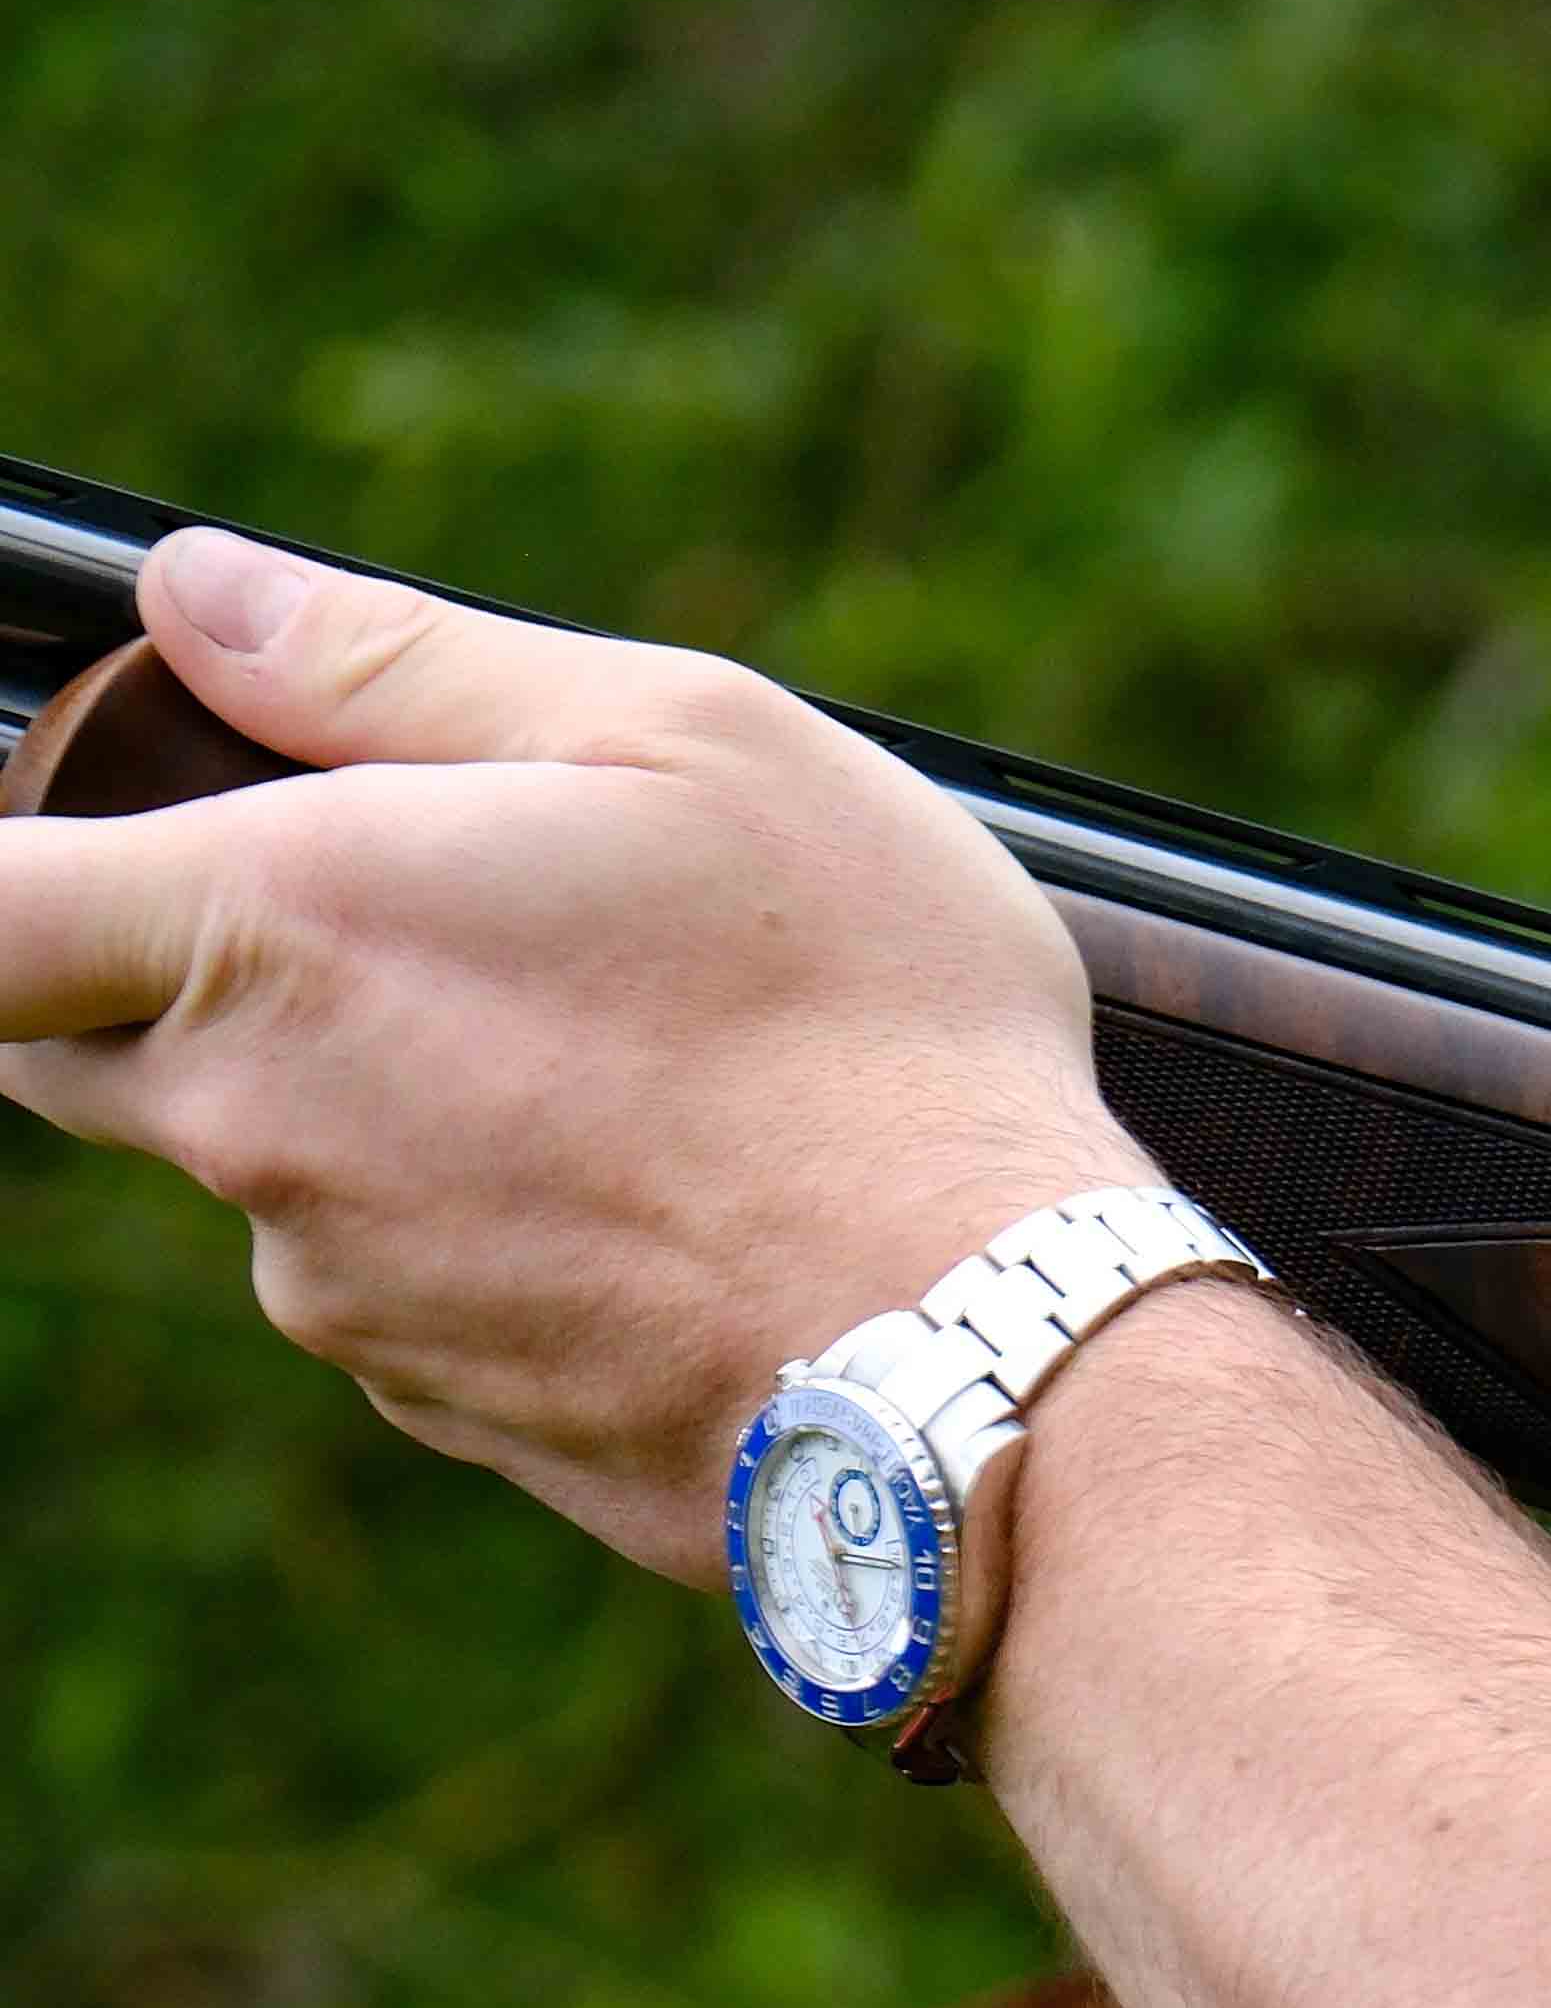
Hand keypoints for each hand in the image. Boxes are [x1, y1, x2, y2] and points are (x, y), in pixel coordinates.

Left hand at [0, 533, 1153, 1570]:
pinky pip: (417, 1298)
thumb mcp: (687, 741)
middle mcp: (255, 1130)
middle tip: (406, 930)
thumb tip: (195, 591)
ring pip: (282, 1172)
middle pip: (77, 1044)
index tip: (39, 843)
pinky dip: (508, 1244)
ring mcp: (345, 1296)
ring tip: (646, 1081)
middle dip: (179, 978)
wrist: (998, 1362)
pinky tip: (687, 1210)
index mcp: (274, 927)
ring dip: (395, 1114)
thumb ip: (397, 660)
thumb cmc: (865, 1024)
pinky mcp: (453, 1416)